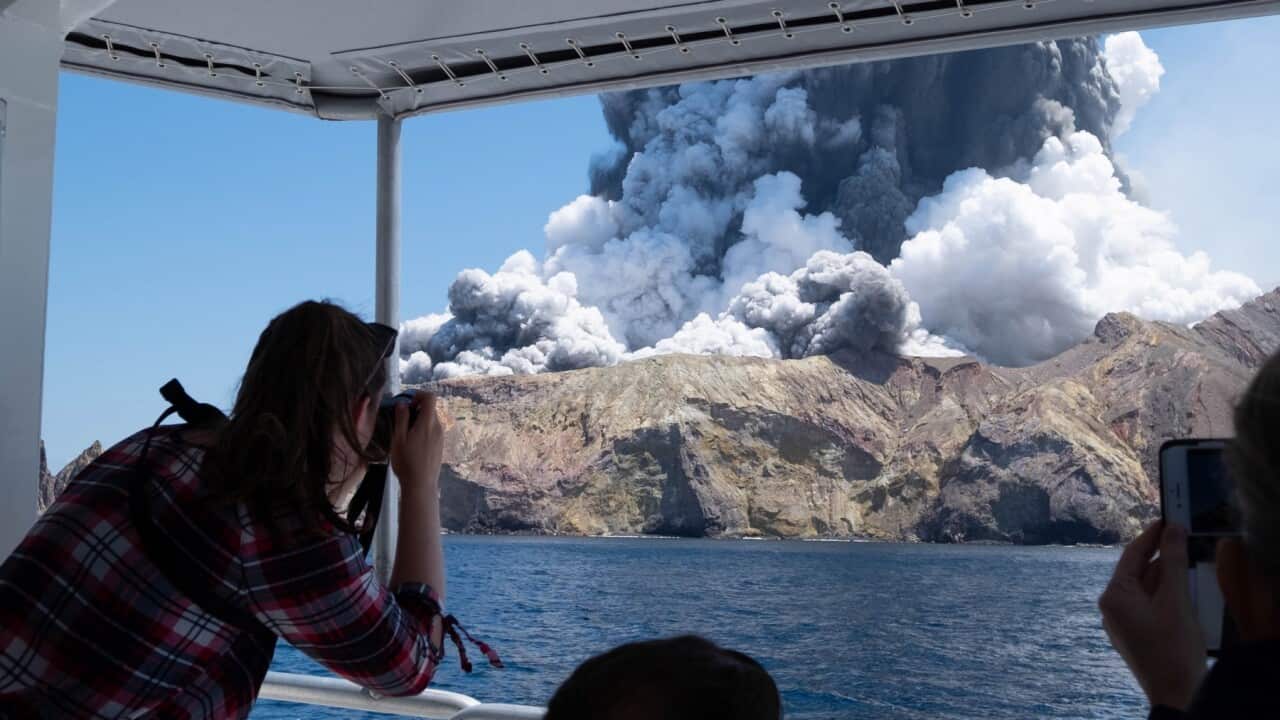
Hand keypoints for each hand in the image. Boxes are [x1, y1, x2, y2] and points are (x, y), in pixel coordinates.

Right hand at [389, 391, 445, 494]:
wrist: (421, 485)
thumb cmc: (407, 462)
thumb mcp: (399, 439)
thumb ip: (401, 419)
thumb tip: (402, 404)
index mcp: (428, 423)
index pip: (430, 397)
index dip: (418, 395)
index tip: (406, 404)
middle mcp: (438, 427)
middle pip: (430, 409)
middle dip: (416, 409)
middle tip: (401, 420)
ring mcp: (441, 437)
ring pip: (431, 420)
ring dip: (419, 420)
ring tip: (405, 434)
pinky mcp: (440, 446)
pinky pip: (433, 430)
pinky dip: (423, 430)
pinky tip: (413, 444)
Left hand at [1099, 521, 1205, 710]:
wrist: (1176, 693)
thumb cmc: (1173, 649)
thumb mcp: (1176, 600)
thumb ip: (1173, 562)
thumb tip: (1172, 529)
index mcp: (1114, 596)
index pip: (1132, 555)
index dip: (1151, 535)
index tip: (1168, 518)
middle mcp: (1112, 607)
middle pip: (1139, 571)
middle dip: (1162, 557)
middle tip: (1184, 538)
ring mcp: (1122, 622)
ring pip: (1146, 589)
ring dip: (1166, 577)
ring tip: (1188, 563)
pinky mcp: (1135, 634)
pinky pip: (1149, 605)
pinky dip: (1165, 595)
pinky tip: (1184, 591)